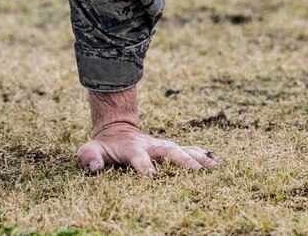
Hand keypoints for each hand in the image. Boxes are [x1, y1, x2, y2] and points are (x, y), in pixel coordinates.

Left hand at [78, 86, 217, 174]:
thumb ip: (89, 156)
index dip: (143, 166)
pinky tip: (218, 164)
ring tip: (215, 168)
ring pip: (184, 150)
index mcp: (133, 148)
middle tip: (196, 172)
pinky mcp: (173, 149)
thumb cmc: (105, 147)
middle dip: (182, 161)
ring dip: (199, 159)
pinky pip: (191, 151)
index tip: (150, 176)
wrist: (118, 130)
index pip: (139, 158)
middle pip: (169, 152)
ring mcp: (165, 146)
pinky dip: (204, 157)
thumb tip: (94, 165)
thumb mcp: (91, 149)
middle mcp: (153, 146)